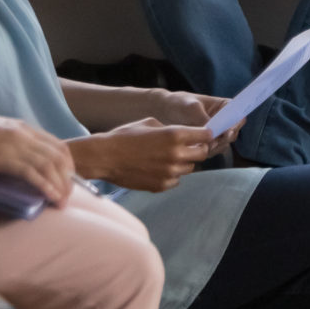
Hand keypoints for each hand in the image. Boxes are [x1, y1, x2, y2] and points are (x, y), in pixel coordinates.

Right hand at [0, 110, 75, 205]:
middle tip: (67, 197)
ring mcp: (13, 145)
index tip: (67, 181)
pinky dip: (44, 186)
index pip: (57, 145)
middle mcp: (23, 134)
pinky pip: (31, 173)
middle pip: (58, 157)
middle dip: (68, 178)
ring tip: (61, 202)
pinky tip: (50, 197)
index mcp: (23, 128)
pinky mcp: (1, 158)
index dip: (67, 165)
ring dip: (59, 185)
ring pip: (49, 165)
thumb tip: (17, 161)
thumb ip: (10, 143)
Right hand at [72, 119, 215, 191]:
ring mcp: (169, 172)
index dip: (205, 134)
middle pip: (202, 154)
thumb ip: (170, 128)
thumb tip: (184, 134)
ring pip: (190, 168)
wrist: (104, 157)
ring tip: (167, 157)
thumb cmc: (124, 136)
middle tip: (189, 146)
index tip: (202, 135)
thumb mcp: (150, 122)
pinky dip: (172, 175)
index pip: (205, 136)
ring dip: (184, 162)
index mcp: (174, 135)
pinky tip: (158, 168)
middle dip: (198, 149)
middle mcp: (175, 154)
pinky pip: (176, 180)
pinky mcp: (161, 185)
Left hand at [144, 87, 237, 141]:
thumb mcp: (191, 108)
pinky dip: (206, 152)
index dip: (236, 124)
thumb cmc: (179, 103)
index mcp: (224, 106)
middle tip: (211, 144)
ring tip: (199, 147)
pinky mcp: (207, 142)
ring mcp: (216, 132)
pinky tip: (194, 150)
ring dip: (214, 148)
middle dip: (223, 140)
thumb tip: (212, 135)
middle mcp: (223, 120)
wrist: (163, 111)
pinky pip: (212, 150)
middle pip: (232, 133)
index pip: (238, 115)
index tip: (227, 132)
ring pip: (223, 144)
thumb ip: (203, 120)